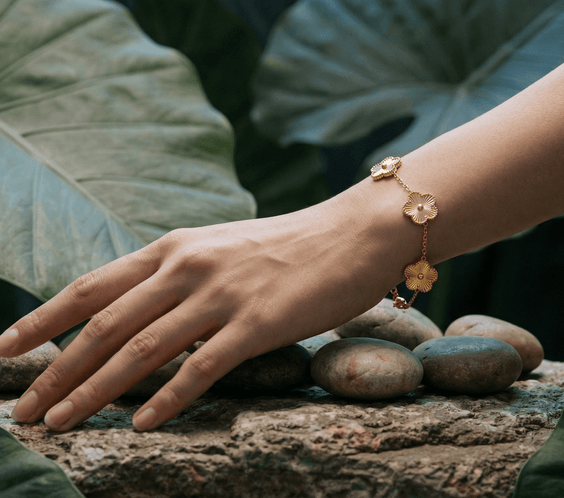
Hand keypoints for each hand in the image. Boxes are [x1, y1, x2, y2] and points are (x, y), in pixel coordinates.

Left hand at [1, 180, 406, 430]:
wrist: (351, 234)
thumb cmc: (286, 244)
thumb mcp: (218, 247)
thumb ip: (177, 272)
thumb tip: (138, 305)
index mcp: (175, 247)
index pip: (93, 285)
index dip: (44, 319)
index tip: (7, 348)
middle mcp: (188, 267)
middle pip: (104, 324)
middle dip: (56, 370)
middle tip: (22, 410)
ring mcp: (221, 295)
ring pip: (140, 349)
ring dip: (93, 391)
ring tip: (58, 424)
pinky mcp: (257, 323)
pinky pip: (201, 368)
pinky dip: (167, 400)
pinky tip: (141, 425)